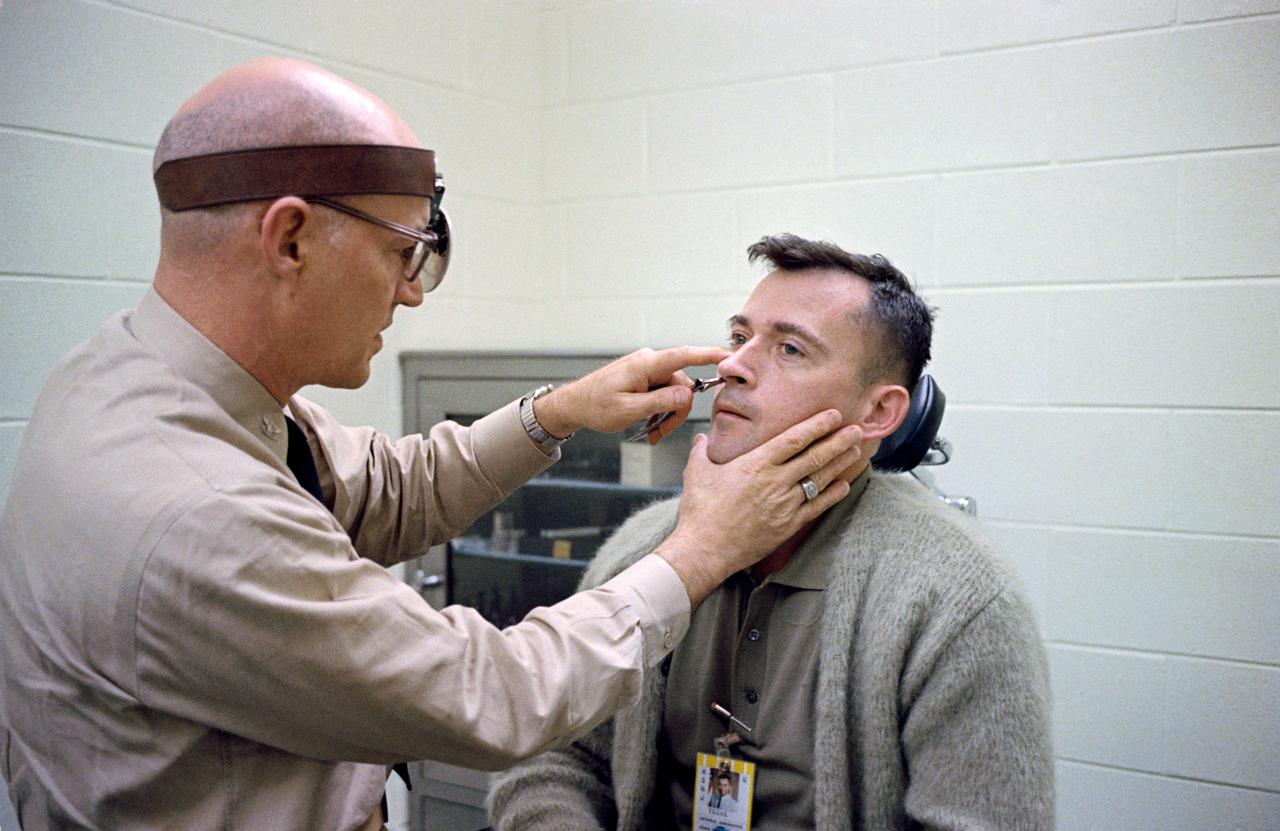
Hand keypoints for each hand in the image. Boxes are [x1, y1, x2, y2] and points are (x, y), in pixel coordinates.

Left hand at [533, 346, 728, 437]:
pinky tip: (649, 425)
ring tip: (651, 433)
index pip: (683, 355)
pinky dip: (659, 410)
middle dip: (676, 411)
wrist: (574, 405)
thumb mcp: (628, 410)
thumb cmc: (595, 406)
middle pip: (681, 385)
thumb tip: (687, 395)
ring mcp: (646, 368)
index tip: (729, 355)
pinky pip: (662, 392)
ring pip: (673, 392)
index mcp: (645, 365)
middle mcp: (649, 361)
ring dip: (666, 415)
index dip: (708, 355)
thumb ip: (659, 402)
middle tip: (659, 433)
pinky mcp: (644, 377)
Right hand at [654, 410, 863, 604]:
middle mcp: (775, 481)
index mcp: (756, 464)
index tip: (833, 414)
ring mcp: (784, 504)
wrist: (705, 549)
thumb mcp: (697, 472)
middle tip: (856, 428)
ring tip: (855, 450)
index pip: (794, 439)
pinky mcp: (787, 525)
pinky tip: (844, 485)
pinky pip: (816, 506)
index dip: (816, 425)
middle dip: (838, 441)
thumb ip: (701, 450)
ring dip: (839, 463)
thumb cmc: (699, 511)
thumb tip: (700, 437)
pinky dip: (832, 494)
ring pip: (819, 479)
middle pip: (815, 456)